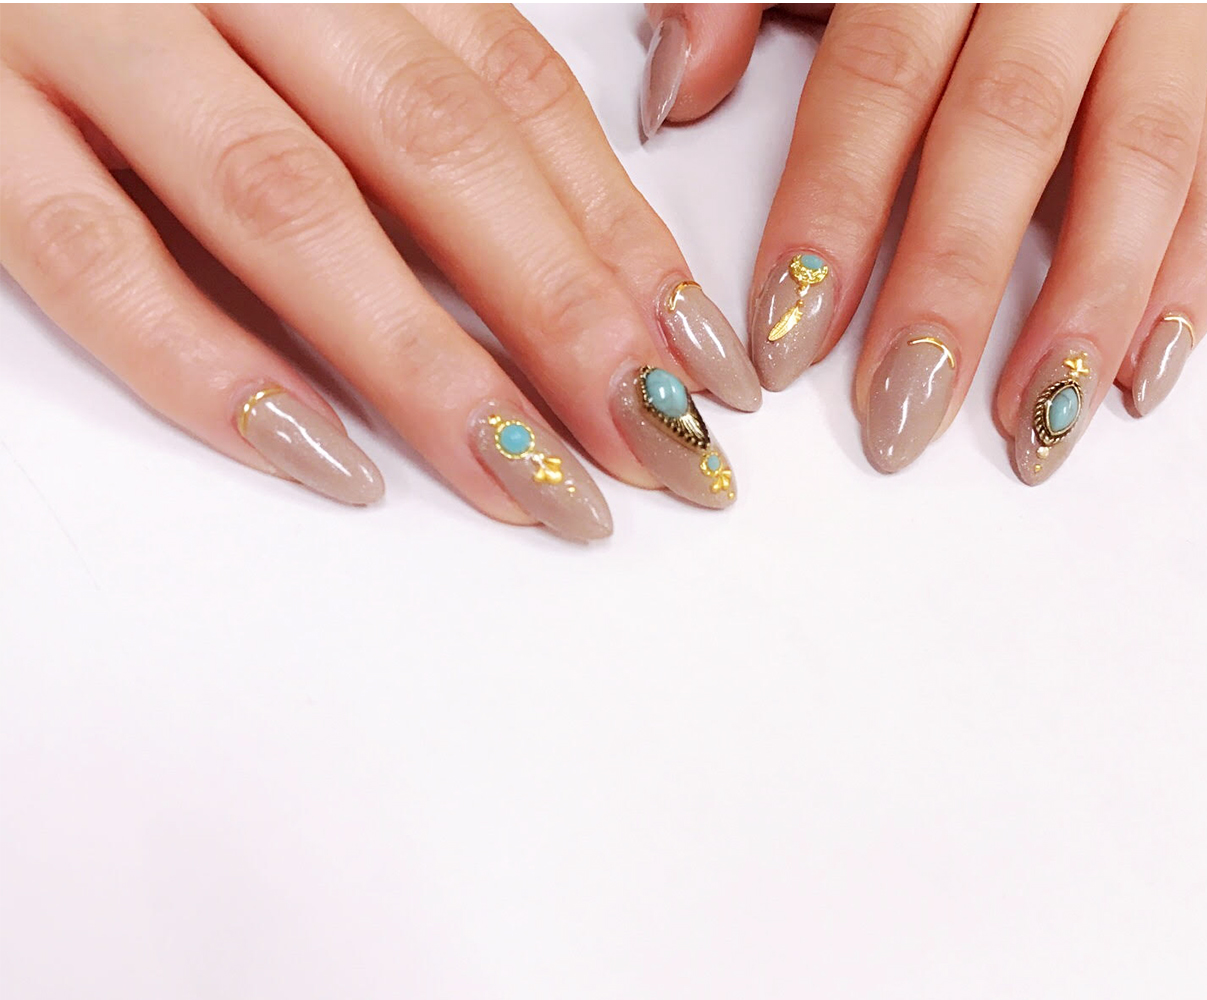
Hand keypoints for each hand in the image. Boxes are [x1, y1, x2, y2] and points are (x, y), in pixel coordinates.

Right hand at [0, 4, 762, 539]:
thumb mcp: (310, 4)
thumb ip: (425, 77)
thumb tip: (590, 245)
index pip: (514, 93)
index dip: (622, 233)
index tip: (705, 364)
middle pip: (431, 149)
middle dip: (563, 311)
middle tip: (661, 447)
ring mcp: (85, 32)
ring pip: (287, 206)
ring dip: (426, 362)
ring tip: (535, 485)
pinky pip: (92, 257)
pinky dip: (211, 367)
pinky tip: (329, 463)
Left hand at [640, 3, 1206, 481]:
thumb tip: (676, 92)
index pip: (878, 83)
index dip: (832, 216)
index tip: (785, 341)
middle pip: (1005, 135)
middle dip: (951, 289)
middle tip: (899, 414)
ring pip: (1140, 162)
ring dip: (1088, 309)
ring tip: (1034, 429)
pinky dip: (1195, 274)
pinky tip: (1139, 374)